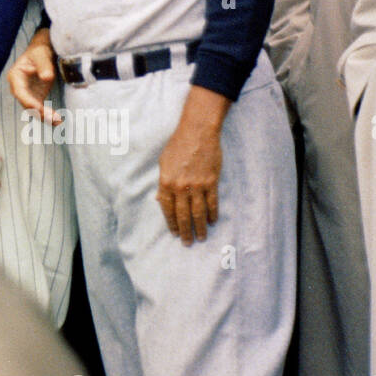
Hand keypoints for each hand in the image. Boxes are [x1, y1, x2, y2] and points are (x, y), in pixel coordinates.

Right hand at [7, 27, 59, 124]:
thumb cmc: (40, 51)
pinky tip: (57, 120)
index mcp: (15, 76)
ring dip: (44, 117)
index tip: (41, 108)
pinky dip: (48, 115)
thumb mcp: (41, 55)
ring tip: (57, 121)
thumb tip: (47, 77)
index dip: (29, 102)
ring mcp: (27, 93)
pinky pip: (40, 109)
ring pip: (33, 110)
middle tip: (53, 118)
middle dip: (38, 113)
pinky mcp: (36, 97)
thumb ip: (44, 65)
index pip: (20, 92)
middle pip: (26, 104)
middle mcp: (18, 87)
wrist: (44, 52)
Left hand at [156, 87, 227, 243]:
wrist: (197, 132)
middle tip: (188, 242)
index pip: (168, 209)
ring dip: (200, 227)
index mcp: (166, 182)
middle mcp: (181, 187)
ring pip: (198, 212)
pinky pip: (212, 203)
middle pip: (183, 215)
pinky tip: (212, 221)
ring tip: (201, 237)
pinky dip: (212, 214)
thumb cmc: (177, 145)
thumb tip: (162, 201)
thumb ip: (163, 183)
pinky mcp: (211, 182)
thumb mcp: (163, 163)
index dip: (171, 223)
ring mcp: (197, 185)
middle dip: (185, 231)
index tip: (175, 233)